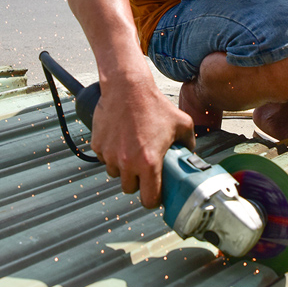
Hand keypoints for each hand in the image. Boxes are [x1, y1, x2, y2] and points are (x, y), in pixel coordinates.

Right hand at [88, 73, 195, 208]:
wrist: (127, 87)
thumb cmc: (154, 104)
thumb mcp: (182, 123)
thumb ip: (189, 143)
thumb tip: (190, 155)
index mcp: (148, 162)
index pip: (148, 200)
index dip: (153, 199)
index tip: (155, 193)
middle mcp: (127, 162)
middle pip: (129, 188)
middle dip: (137, 182)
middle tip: (143, 168)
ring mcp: (109, 154)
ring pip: (115, 173)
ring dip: (123, 168)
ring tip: (131, 150)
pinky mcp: (98, 145)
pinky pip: (103, 158)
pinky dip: (110, 154)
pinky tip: (120, 139)